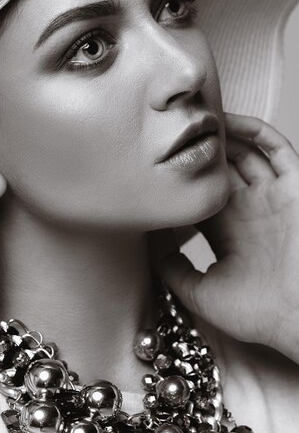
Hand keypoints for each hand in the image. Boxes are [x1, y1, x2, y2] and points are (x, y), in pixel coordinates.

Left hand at [151, 113, 298, 361]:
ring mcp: (273, 195)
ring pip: (245, 152)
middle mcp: (249, 209)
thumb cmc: (260, 315)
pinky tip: (230, 120)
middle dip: (198, 149)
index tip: (152, 164)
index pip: (198, 193)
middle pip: (220, 168)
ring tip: (196, 117)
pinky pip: (277, 149)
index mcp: (227, 231)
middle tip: (172, 130)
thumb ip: (174, 268)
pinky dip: (255, 132)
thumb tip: (148, 241)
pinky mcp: (295, 187)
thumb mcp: (203, 293)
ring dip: (223, 134)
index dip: (179, 178)